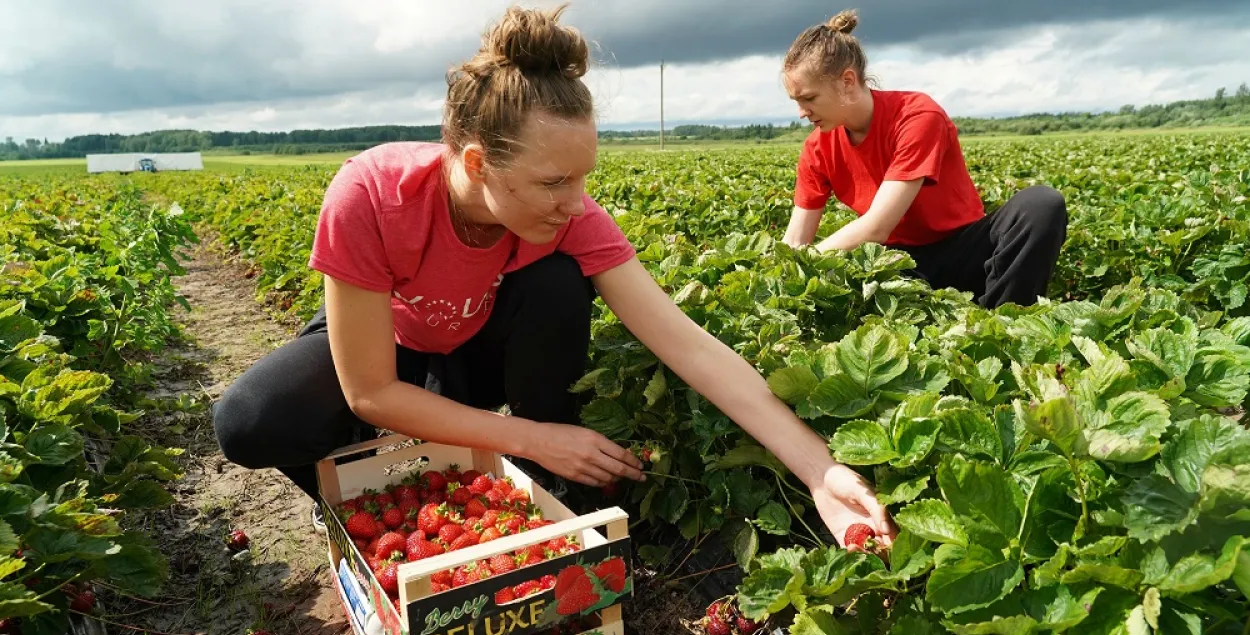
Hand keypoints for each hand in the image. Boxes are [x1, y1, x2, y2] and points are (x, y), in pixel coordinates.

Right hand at [525, 422, 644, 487]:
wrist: (539, 441)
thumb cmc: (560, 432)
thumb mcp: (585, 431)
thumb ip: (601, 442)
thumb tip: (616, 453)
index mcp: (595, 439)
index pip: (621, 454)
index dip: (633, 462)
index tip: (640, 465)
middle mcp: (592, 454)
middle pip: (619, 469)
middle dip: (633, 474)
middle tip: (641, 477)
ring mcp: (583, 467)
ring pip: (608, 478)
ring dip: (617, 479)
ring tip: (622, 478)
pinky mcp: (575, 476)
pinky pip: (595, 483)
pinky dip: (603, 483)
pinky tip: (606, 480)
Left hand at [811, 463, 896, 550]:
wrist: (822, 479)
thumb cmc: (846, 480)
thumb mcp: (863, 491)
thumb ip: (876, 509)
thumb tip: (887, 531)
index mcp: (882, 517)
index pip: (893, 537)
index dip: (893, 545)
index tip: (887, 546)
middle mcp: (873, 528)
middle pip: (882, 549)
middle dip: (879, 554)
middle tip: (870, 548)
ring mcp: (858, 533)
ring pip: (867, 552)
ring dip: (864, 555)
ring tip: (854, 547)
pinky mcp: (842, 536)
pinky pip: (849, 551)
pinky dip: (851, 554)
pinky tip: (848, 548)